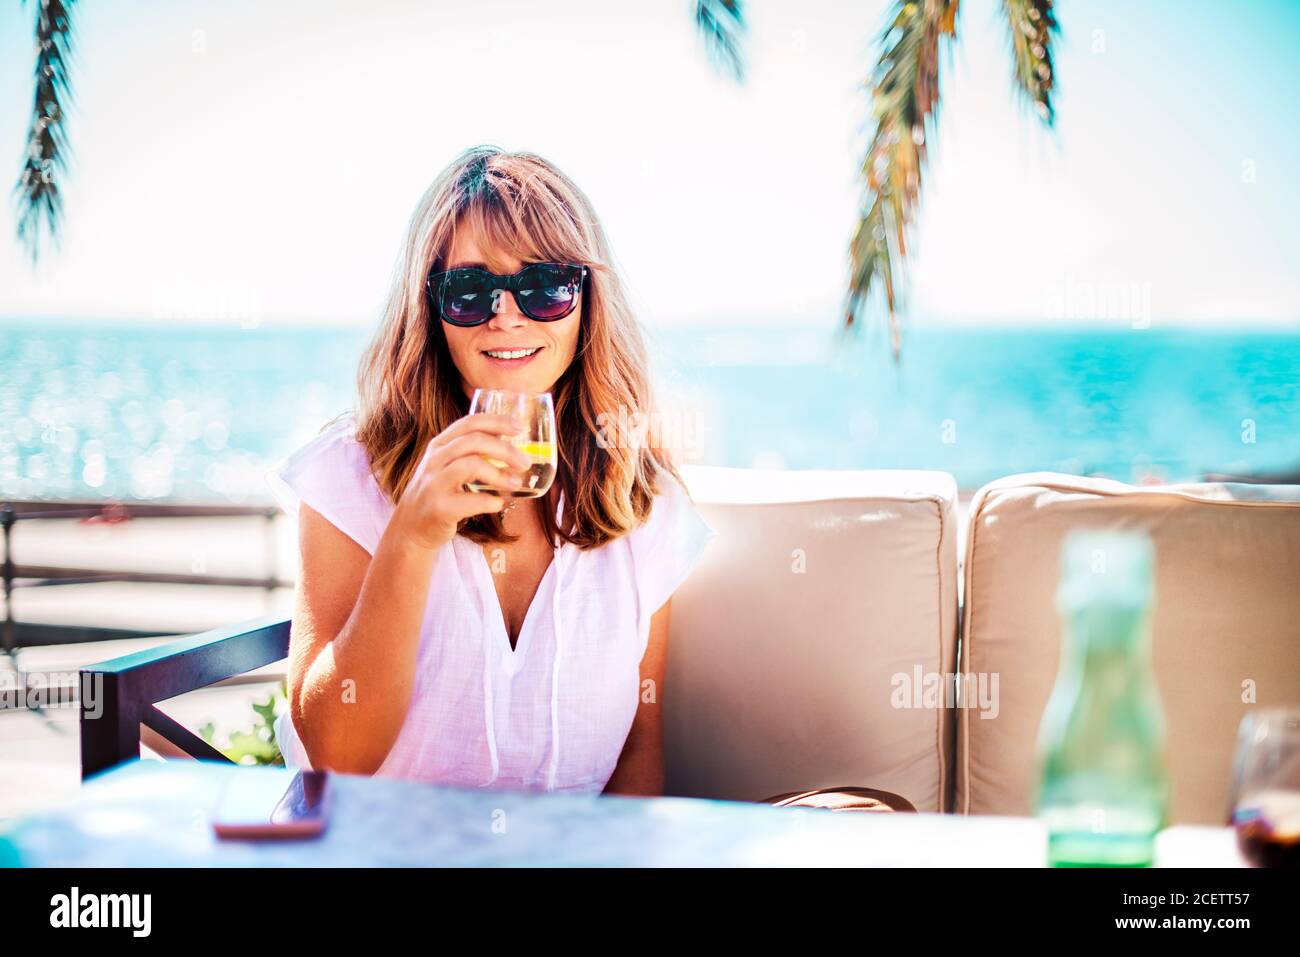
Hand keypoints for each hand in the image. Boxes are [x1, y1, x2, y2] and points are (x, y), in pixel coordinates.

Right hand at [389, 413, 532, 549]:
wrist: (410, 528)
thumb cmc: (438, 494)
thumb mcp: (446, 466)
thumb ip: (470, 454)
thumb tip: (512, 449)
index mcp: (439, 445)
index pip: (469, 423)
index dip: (497, 422)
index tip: (520, 427)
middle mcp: (434, 460)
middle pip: (474, 441)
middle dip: (505, 449)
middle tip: (525, 461)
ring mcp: (434, 483)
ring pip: (471, 465)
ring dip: (500, 474)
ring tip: (516, 484)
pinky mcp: (439, 508)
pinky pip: (471, 500)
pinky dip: (490, 501)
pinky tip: (498, 504)